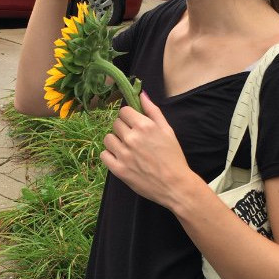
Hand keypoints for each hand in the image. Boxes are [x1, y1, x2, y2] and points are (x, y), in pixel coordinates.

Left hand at [100, 92, 194, 207]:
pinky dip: (110, 156)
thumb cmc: (173, 157)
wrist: (175, 185)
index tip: (134, 124)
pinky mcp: (118, 170)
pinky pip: (104, 155)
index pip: (124, 111)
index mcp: (144, 126)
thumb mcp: (167, 130)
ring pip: (108, 139)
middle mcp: (132, 138)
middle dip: (123, 129)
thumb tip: (141, 93)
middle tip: (134, 139)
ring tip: (127, 149)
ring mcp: (124, 154)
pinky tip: (121, 158)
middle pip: (116, 124)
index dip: (129, 117)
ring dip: (115, 142)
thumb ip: (153, 111)